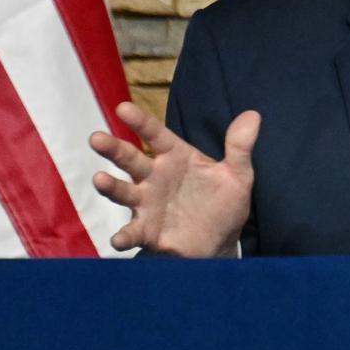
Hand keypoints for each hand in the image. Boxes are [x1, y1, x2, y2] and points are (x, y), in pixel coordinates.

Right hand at [89, 102, 260, 257]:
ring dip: (111, 187)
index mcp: (176, 157)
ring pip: (124, 192)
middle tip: (96, 138)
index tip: (122, 107)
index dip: (140, 121)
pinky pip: (132, 232)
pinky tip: (119, 238)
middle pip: (131, 160)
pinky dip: (124, 236)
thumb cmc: (224, 203)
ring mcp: (147, 204)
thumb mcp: (237, 175)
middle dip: (113, 149)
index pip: (156, 134)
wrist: (222, 242)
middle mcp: (155, 178)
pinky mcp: (147, 231)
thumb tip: (253, 115)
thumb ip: (240, 147)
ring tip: (100, 179)